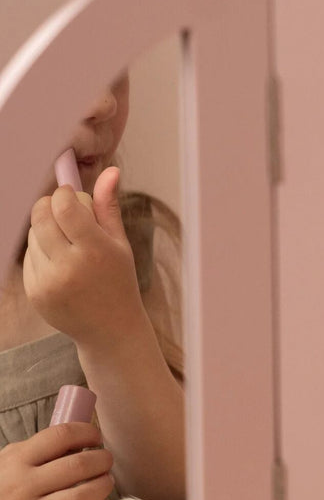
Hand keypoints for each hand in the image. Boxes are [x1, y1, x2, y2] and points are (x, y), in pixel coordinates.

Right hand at [0, 423, 114, 499]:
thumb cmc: (2, 485)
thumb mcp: (10, 459)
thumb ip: (42, 448)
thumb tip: (84, 439)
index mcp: (17, 460)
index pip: (61, 436)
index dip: (87, 433)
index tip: (96, 438)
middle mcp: (23, 487)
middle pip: (77, 466)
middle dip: (101, 460)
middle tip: (106, 461)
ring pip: (79, 499)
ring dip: (102, 487)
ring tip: (106, 481)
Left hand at [23, 166, 146, 346]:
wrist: (109, 328)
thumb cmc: (118, 280)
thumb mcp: (120, 243)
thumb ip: (108, 206)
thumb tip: (111, 171)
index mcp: (96, 251)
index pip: (65, 208)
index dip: (63, 194)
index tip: (70, 194)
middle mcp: (69, 266)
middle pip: (41, 218)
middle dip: (47, 206)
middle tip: (62, 209)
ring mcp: (48, 281)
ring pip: (32, 236)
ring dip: (44, 231)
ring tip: (65, 244)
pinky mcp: (34, 292)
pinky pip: (28, 258)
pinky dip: (39, 253)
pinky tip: (59, 264)